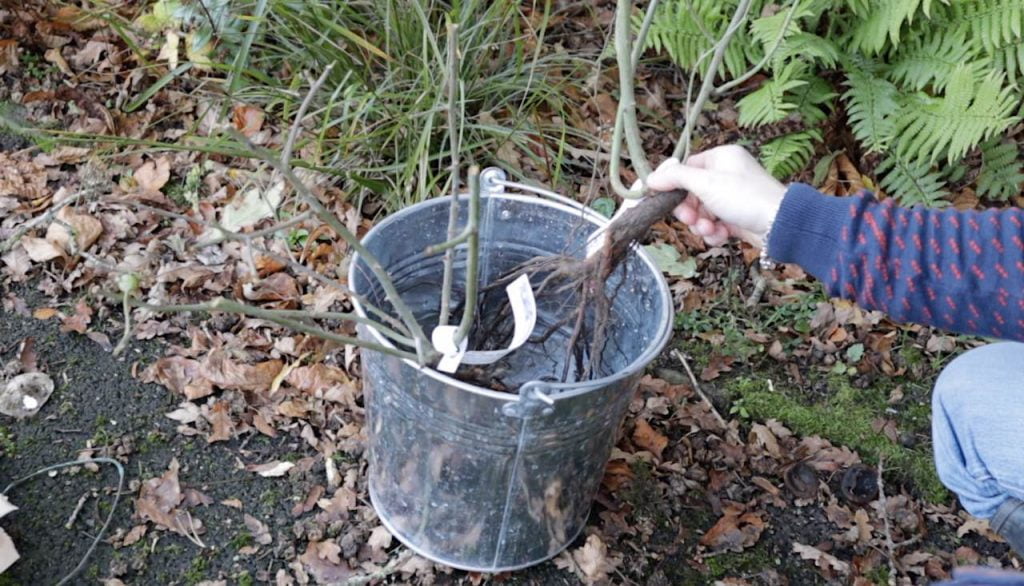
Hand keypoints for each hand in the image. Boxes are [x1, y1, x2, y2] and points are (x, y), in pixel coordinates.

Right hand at [646, 145, 785, 247]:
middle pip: (691, 193)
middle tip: (690, 219)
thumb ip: (675, 178)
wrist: (779, 225)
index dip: (673, 185)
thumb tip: (650, 178)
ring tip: (709, 230)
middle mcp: (727, 175)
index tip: (662, 199)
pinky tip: (721, 235)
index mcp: (721, 158)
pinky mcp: (736, 217)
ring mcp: (732, 197)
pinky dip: (714, 231)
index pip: (686, 168)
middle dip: (689, 210)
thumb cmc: (745, 197)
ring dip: (700, 224)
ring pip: (701, 211)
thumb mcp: (705, 183)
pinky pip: (714, 223)